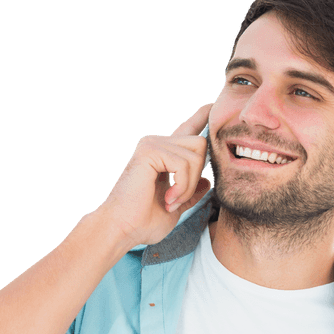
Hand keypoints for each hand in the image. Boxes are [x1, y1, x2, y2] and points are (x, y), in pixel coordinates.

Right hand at [99, 103, 212, 248]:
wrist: (122, 229)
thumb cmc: (142, 223)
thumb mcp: (175, 207)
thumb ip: (190, 193)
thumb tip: (206, 181)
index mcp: (163, 155)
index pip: (187, 128)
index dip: (202, 116)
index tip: (212, 104)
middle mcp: (157, 143)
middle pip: (201, 143)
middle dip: (196, 176)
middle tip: (178, 200)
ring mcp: (153, 144)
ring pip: (196, 155)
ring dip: (188, 186)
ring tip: (171, 202)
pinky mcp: (150, 150)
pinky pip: (184, 164)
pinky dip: (182, 187)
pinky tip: (168, 199)